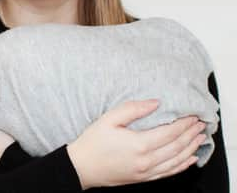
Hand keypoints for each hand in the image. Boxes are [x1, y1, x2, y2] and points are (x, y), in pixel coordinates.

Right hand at [67, 100, 206, 188]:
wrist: (82, 167)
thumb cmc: (92, 143)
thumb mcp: (108, 119)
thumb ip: (132, 109)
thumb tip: (155, 103)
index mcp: (139, 144)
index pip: (170, 133)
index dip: (184, 124)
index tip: (192, 115)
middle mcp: (146, 161)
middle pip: (177, 146)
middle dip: (191, 134)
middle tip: (201, 124)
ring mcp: (146, 172)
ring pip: (177, 161)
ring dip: (191, 148)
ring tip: (200, 138)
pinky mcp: (144, 178)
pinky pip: (170, 173)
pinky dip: (183, 165)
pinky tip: (190, 159)